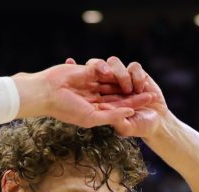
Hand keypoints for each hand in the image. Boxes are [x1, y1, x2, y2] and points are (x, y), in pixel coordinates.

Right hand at [13, 62, 153, 129]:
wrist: (46, 92)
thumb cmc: (66, 109)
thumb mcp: (92, 117)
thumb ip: (112, 116)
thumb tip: (131, 113)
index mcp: (96, 110)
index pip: (119, 106)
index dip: (135, 103)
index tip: (150, 101)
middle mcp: (96, 98)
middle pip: (119, 94)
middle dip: (134, 92)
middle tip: (151, 91)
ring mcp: (91, 84)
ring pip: (113, 80)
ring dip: (125, 79)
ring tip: (139, 79)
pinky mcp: (86, 70)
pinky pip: (102, 67)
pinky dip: (107, 69)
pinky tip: (110, 73)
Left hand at [66, 56, 169, 137]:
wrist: (158, 122)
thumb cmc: (140, 127)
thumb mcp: (126, 127)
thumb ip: (115, 119)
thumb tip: (103, 106)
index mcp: (101, 97)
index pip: (86, 81)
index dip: (79, 73)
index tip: (72, 64)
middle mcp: (110, 85)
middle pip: (98, 67)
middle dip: (99, 68)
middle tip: (105, 74)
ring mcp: (124, 78)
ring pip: (115, 63)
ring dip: (120, 74)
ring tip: (128, 89)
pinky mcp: (138, 75)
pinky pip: (134, 67)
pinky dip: (136, 76)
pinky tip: (140, 88)